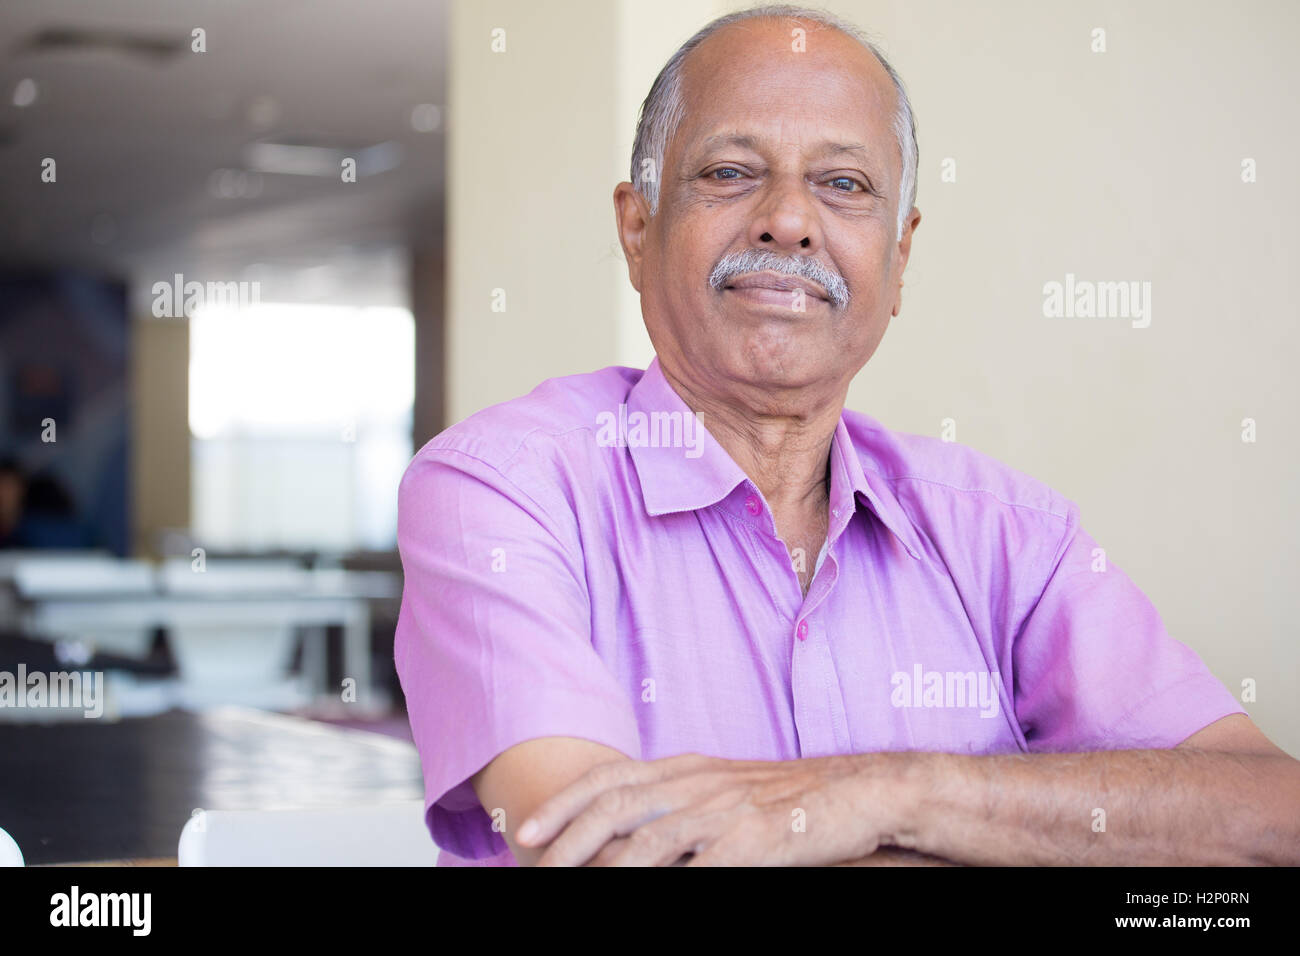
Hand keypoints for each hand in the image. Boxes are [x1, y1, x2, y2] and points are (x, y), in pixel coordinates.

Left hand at [514, 751, 909, 865]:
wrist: (858, 792)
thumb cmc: (788, 798)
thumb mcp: (722, 788)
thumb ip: (676, 802)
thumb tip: (625, 831)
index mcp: (687, 769)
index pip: (611, 778)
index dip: (565, 803)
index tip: (528, 829)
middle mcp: (699, 783)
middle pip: (617, 806)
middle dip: (569, 837)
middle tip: (536, 864)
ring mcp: (727, 810)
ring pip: (651, 839)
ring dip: (609, 868)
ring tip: (577, 884)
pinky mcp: (758, 839)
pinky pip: (706, 866)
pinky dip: (675, 881)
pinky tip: (652, 894)